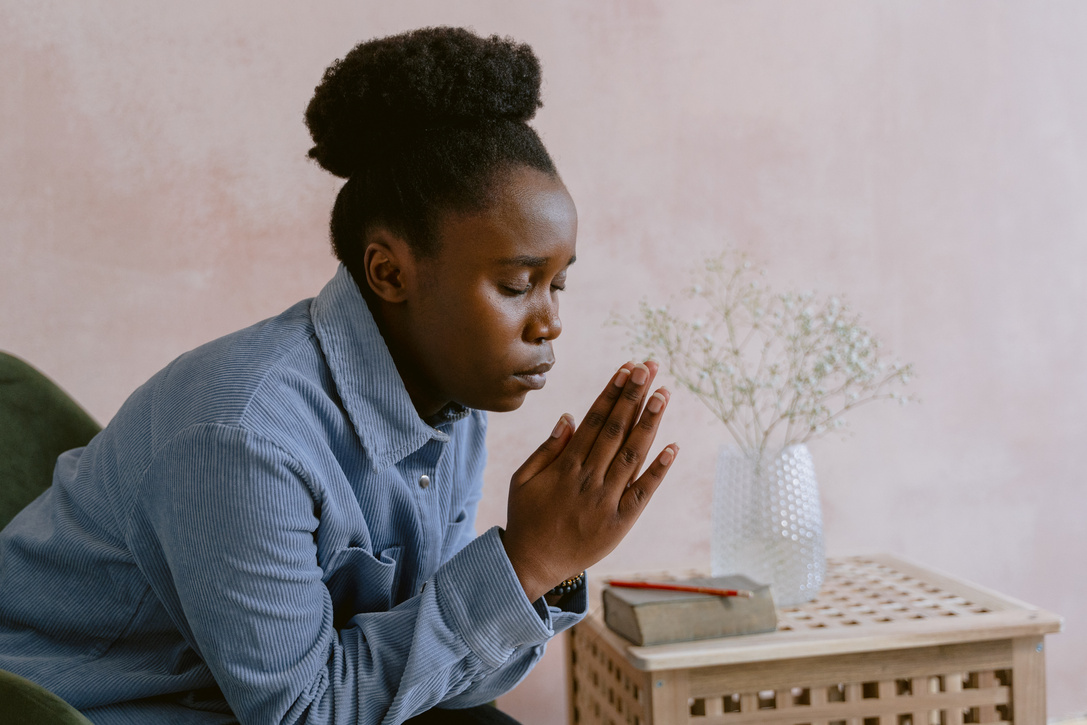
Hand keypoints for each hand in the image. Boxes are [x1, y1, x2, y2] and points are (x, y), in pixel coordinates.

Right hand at [502, 361, 678, 601]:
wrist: (531, 565)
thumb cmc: (526, 518)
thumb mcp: (524, 479)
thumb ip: (547, 448)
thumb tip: (570, 417)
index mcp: (566, 465)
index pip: (594, 419)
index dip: (612, 392)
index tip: (627, 368)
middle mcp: (589, 478)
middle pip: (616, 428)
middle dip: (635, 395)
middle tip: (651, 367)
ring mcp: (606, 500)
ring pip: (632, 454)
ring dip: (649, 422)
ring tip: (664, 393)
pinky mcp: (620, 523)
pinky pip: (643, 492)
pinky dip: (659, 470)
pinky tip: (673, 447)